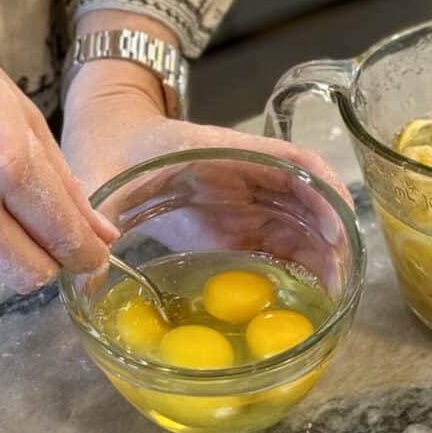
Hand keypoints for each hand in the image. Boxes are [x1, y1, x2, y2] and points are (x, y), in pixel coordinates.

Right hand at [0, 63, 116, 292]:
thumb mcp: (29, 124)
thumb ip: (67, 187)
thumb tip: (103, 236)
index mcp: (9, 162)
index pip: (60, 236)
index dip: (86, 255)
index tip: (95, 260)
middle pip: (28, 272)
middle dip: (49, 259)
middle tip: (53, 237)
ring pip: (0, 267)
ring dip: (16, 252)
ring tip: (12, 209)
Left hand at [61, 11, 351, 275]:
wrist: (110, 137)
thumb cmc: (110, 148)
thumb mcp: (100, 177)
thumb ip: (96, 213)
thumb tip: (90, 265)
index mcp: (222, 151)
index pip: (290, 160)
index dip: (321, 189)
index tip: (337, 224)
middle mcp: (245, 174)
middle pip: (306, 197)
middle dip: (331, 234)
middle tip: (340, 278)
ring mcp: (243, 200)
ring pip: (298, 223)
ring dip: (320, 254)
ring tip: (331, 295)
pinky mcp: (234, 225)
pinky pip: (277, 242)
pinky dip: (297, 264)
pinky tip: (306, 295)